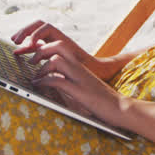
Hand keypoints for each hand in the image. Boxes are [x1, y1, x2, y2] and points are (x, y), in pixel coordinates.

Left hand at [11, 21, 125, 123]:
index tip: (35, 57)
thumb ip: (70, 81)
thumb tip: (53, 82)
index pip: (61, 46)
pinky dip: (44, 81)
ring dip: (42, 67)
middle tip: (32, 61)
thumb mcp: (84, 86)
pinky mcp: (79, 91)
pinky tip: (39, 86)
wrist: (121, 108)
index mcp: (80, 66)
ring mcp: (80, 78)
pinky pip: (58, 80)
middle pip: (58, 46)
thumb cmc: (102, 101)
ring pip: (56, 59)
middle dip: (41, 50)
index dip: (45, 47)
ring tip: (36, 76)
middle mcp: (80, 68)